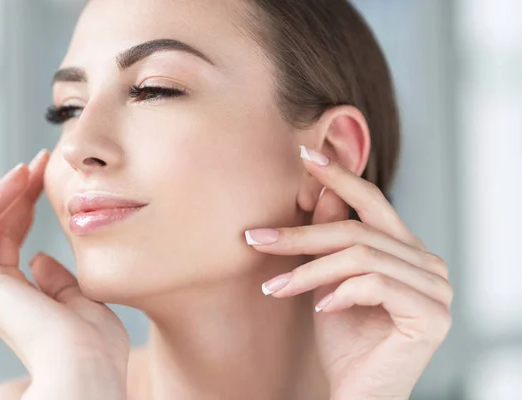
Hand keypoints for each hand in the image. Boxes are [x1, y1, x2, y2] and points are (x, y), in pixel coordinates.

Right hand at [0, 150, 129, 399]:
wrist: (88, 365)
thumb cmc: (94, 342)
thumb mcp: (82, 300)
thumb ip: (59, 280)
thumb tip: (40, 258)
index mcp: (23, 294)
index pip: (13, 237)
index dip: (27, 203)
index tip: (47, 175)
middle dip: (14, 190)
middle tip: (38, 161)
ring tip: (25, 170)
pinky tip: (5, 188)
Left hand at [246, 146, 451, 399]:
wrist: (357, 391)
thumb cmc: (342, 337)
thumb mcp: (328, 280)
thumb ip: (331, 239)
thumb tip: (322, 190)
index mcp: (406, 249)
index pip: (373, 201)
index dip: (340, 176)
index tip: (305, 154)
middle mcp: (428, 262)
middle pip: (358, 230)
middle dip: (301, 235)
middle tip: (256, 238)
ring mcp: (437, 288)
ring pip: (360, 256)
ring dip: (309, 272)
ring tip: (274, 288)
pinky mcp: (432, 314)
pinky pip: (375, 284)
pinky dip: (340, 293)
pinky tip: (321, 310)